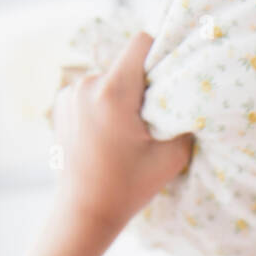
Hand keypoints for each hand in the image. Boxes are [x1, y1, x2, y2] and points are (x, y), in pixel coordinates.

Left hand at [49, 31, 193, 245]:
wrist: (84, 212)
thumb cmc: (130, 187)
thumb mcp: (173, 156)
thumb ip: (185, 119)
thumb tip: (194, 95)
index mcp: (114, 93)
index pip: (141, 43)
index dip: (161, 54)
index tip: (170, 76)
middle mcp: (86, 85)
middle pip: (125, 62)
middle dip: (141, 83)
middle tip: (151, 116)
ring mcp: (69, 93)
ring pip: (109, 77)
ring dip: (121, 95)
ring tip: (127, 131)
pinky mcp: (61, 103)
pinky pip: (92, 91)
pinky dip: (103, 105)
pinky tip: (106, 135)